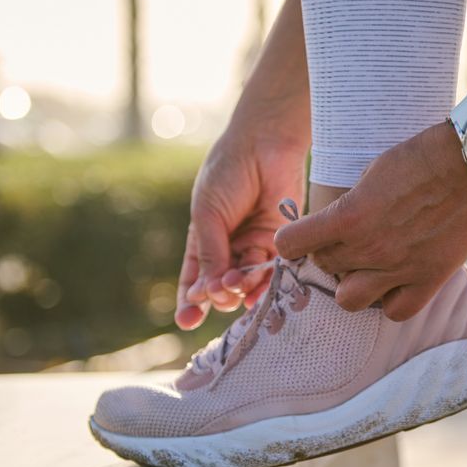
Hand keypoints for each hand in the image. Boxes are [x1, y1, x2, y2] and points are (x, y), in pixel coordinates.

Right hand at [176, 126, 306, 329]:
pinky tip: (258, 288)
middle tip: (219, 290)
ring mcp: (255, 246)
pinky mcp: (280, 242)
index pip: (195, 280)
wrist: (264, 146)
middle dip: (218, 294)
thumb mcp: (208, 214)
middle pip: (221, 287)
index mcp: (204, 240)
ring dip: (240, 289)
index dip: (190, 303)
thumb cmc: (228, 174)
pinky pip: (273, 271)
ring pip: (247, 283)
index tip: (186, 321)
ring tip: (236, 284)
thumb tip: (208, 292)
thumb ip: (210, 252)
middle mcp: (230, 248)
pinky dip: (265, 283)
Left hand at [275, 123, 466, 320]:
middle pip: (324, 267)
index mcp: (348, 216)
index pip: (291, 244)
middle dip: (328, 254)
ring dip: (352, 284)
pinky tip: (395, 283)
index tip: (301, 236)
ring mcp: (400, 268)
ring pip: (349, 300)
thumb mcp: (373, 170)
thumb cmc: (424, 156)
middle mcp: (369, 247)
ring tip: (367, 268)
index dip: (293, 239)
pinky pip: (396, 312)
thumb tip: (337, 221)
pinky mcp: (430, 279)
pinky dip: (390, 301)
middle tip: (345, 242)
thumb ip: (351, 203)